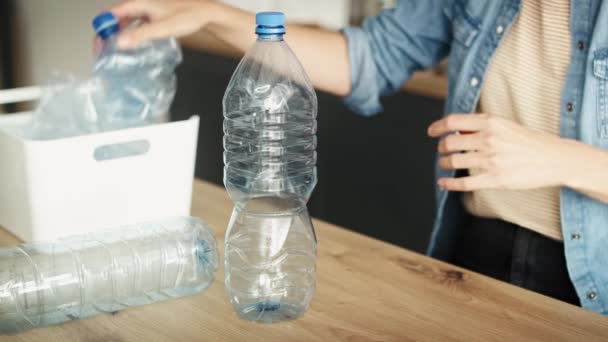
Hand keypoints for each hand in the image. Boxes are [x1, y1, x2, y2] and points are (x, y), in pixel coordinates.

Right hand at [107, 0, 216, 48]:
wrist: (206, 14)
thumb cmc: (189, 16)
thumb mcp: (163, 28)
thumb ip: (141, 35)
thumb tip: (121, 42)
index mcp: (140, 3)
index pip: (112, 14)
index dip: (102, 28)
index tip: (99, 42)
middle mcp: (143, 5)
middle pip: (118, 18)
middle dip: (108, 32)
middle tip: (103, 49)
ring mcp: (149, 10)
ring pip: (128, 21)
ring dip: (119, 34)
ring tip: (115, 49)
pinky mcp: (156, 17)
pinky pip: (138, 24)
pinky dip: (132, 34)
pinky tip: (134, 44)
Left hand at [427, 113, 576, 190]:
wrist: (555, 159)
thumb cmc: (530, 141)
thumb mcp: (505, 124)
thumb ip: (481, 126)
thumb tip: (456, 130)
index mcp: (491, 122)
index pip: (453, 122)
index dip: (438, 127)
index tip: (431, 132)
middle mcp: (489, 139)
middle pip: (449, 143)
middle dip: (441, 147)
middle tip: (442, 150)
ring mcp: (491, 160)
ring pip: (453, 162)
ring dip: (444, 163)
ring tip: (445, 164)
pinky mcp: (495, 179)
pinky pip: (464, 183)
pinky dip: (449, 183)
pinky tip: (443, 182)